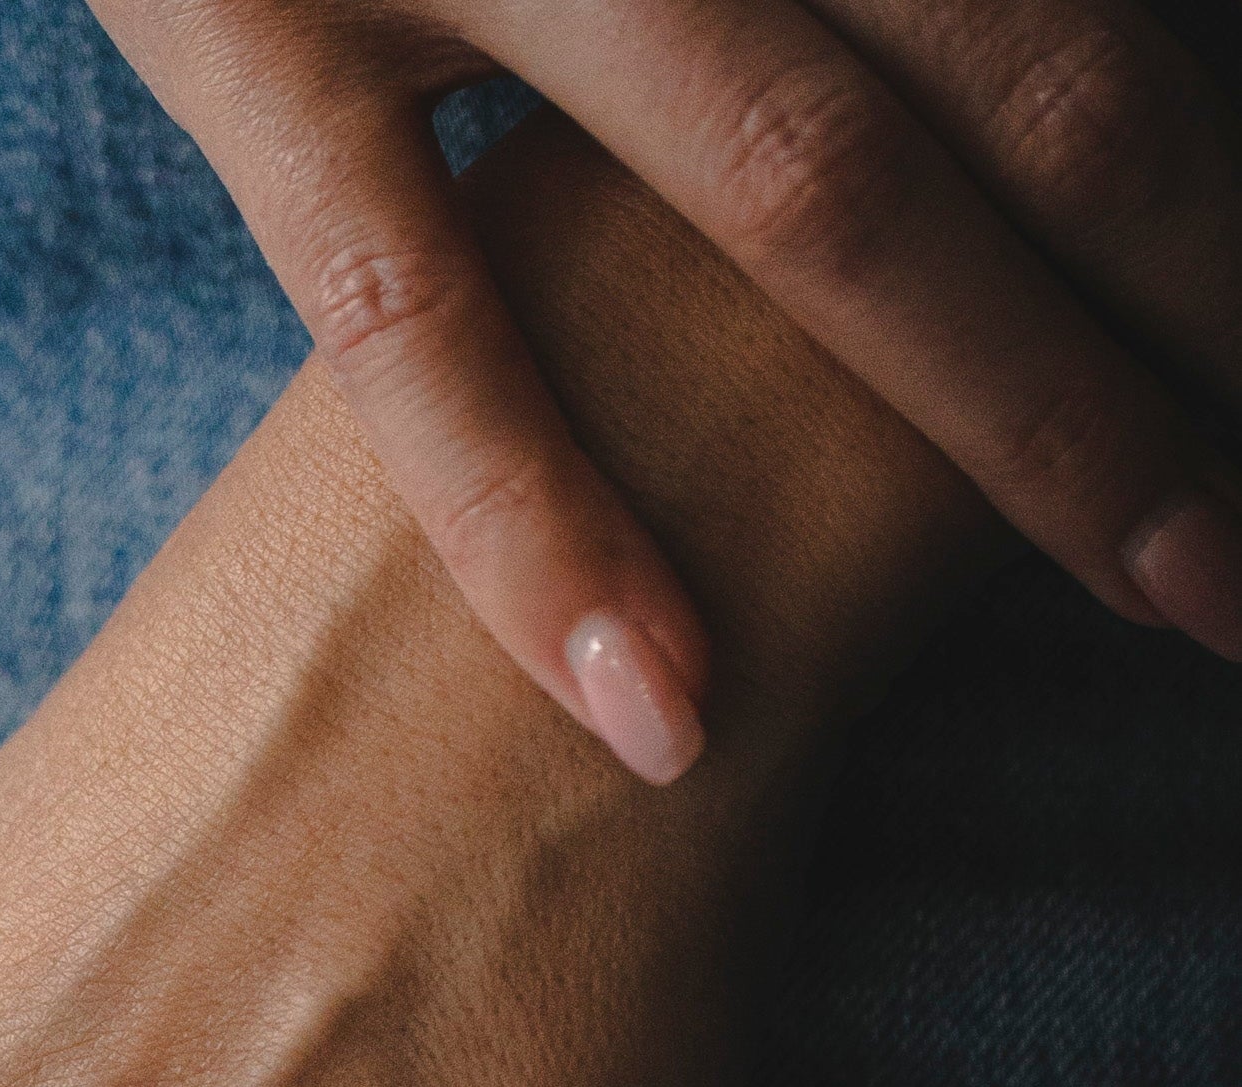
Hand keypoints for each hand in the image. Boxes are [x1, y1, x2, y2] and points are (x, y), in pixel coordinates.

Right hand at [85, 0, 1241, 776]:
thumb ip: (807, 10)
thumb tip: (990, 75)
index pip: (1064, 10)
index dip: (1198, 179)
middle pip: (1022, 67)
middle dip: (1183, 299)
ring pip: (805, 180)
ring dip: (1022, 407)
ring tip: (1180, 591)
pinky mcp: (243, 30)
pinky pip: (414, 317)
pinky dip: (540, 516)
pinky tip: (667, 713)